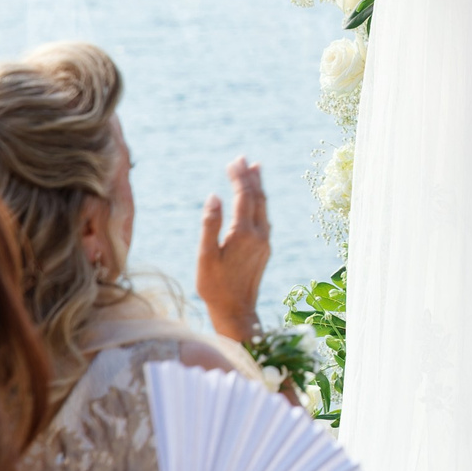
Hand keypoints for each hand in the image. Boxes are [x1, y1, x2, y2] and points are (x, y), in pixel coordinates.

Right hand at [195, 159, 271, 345]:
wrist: (236, 312)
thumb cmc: (214, 286)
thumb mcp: (206, 256)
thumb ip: (210, 224)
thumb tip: (214, 195)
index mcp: (244, 234)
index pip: (244, 196)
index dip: (238, 177)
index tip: (233, 161)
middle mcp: (260, 235)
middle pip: (258, 198)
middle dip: (250, 176)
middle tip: (243, 159)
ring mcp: (265, 242)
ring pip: (264, 207)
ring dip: (258, 187)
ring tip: (254, 169)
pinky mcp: (265, 248)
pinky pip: (264, 217)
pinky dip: (259, 202)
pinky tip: (255, 199)